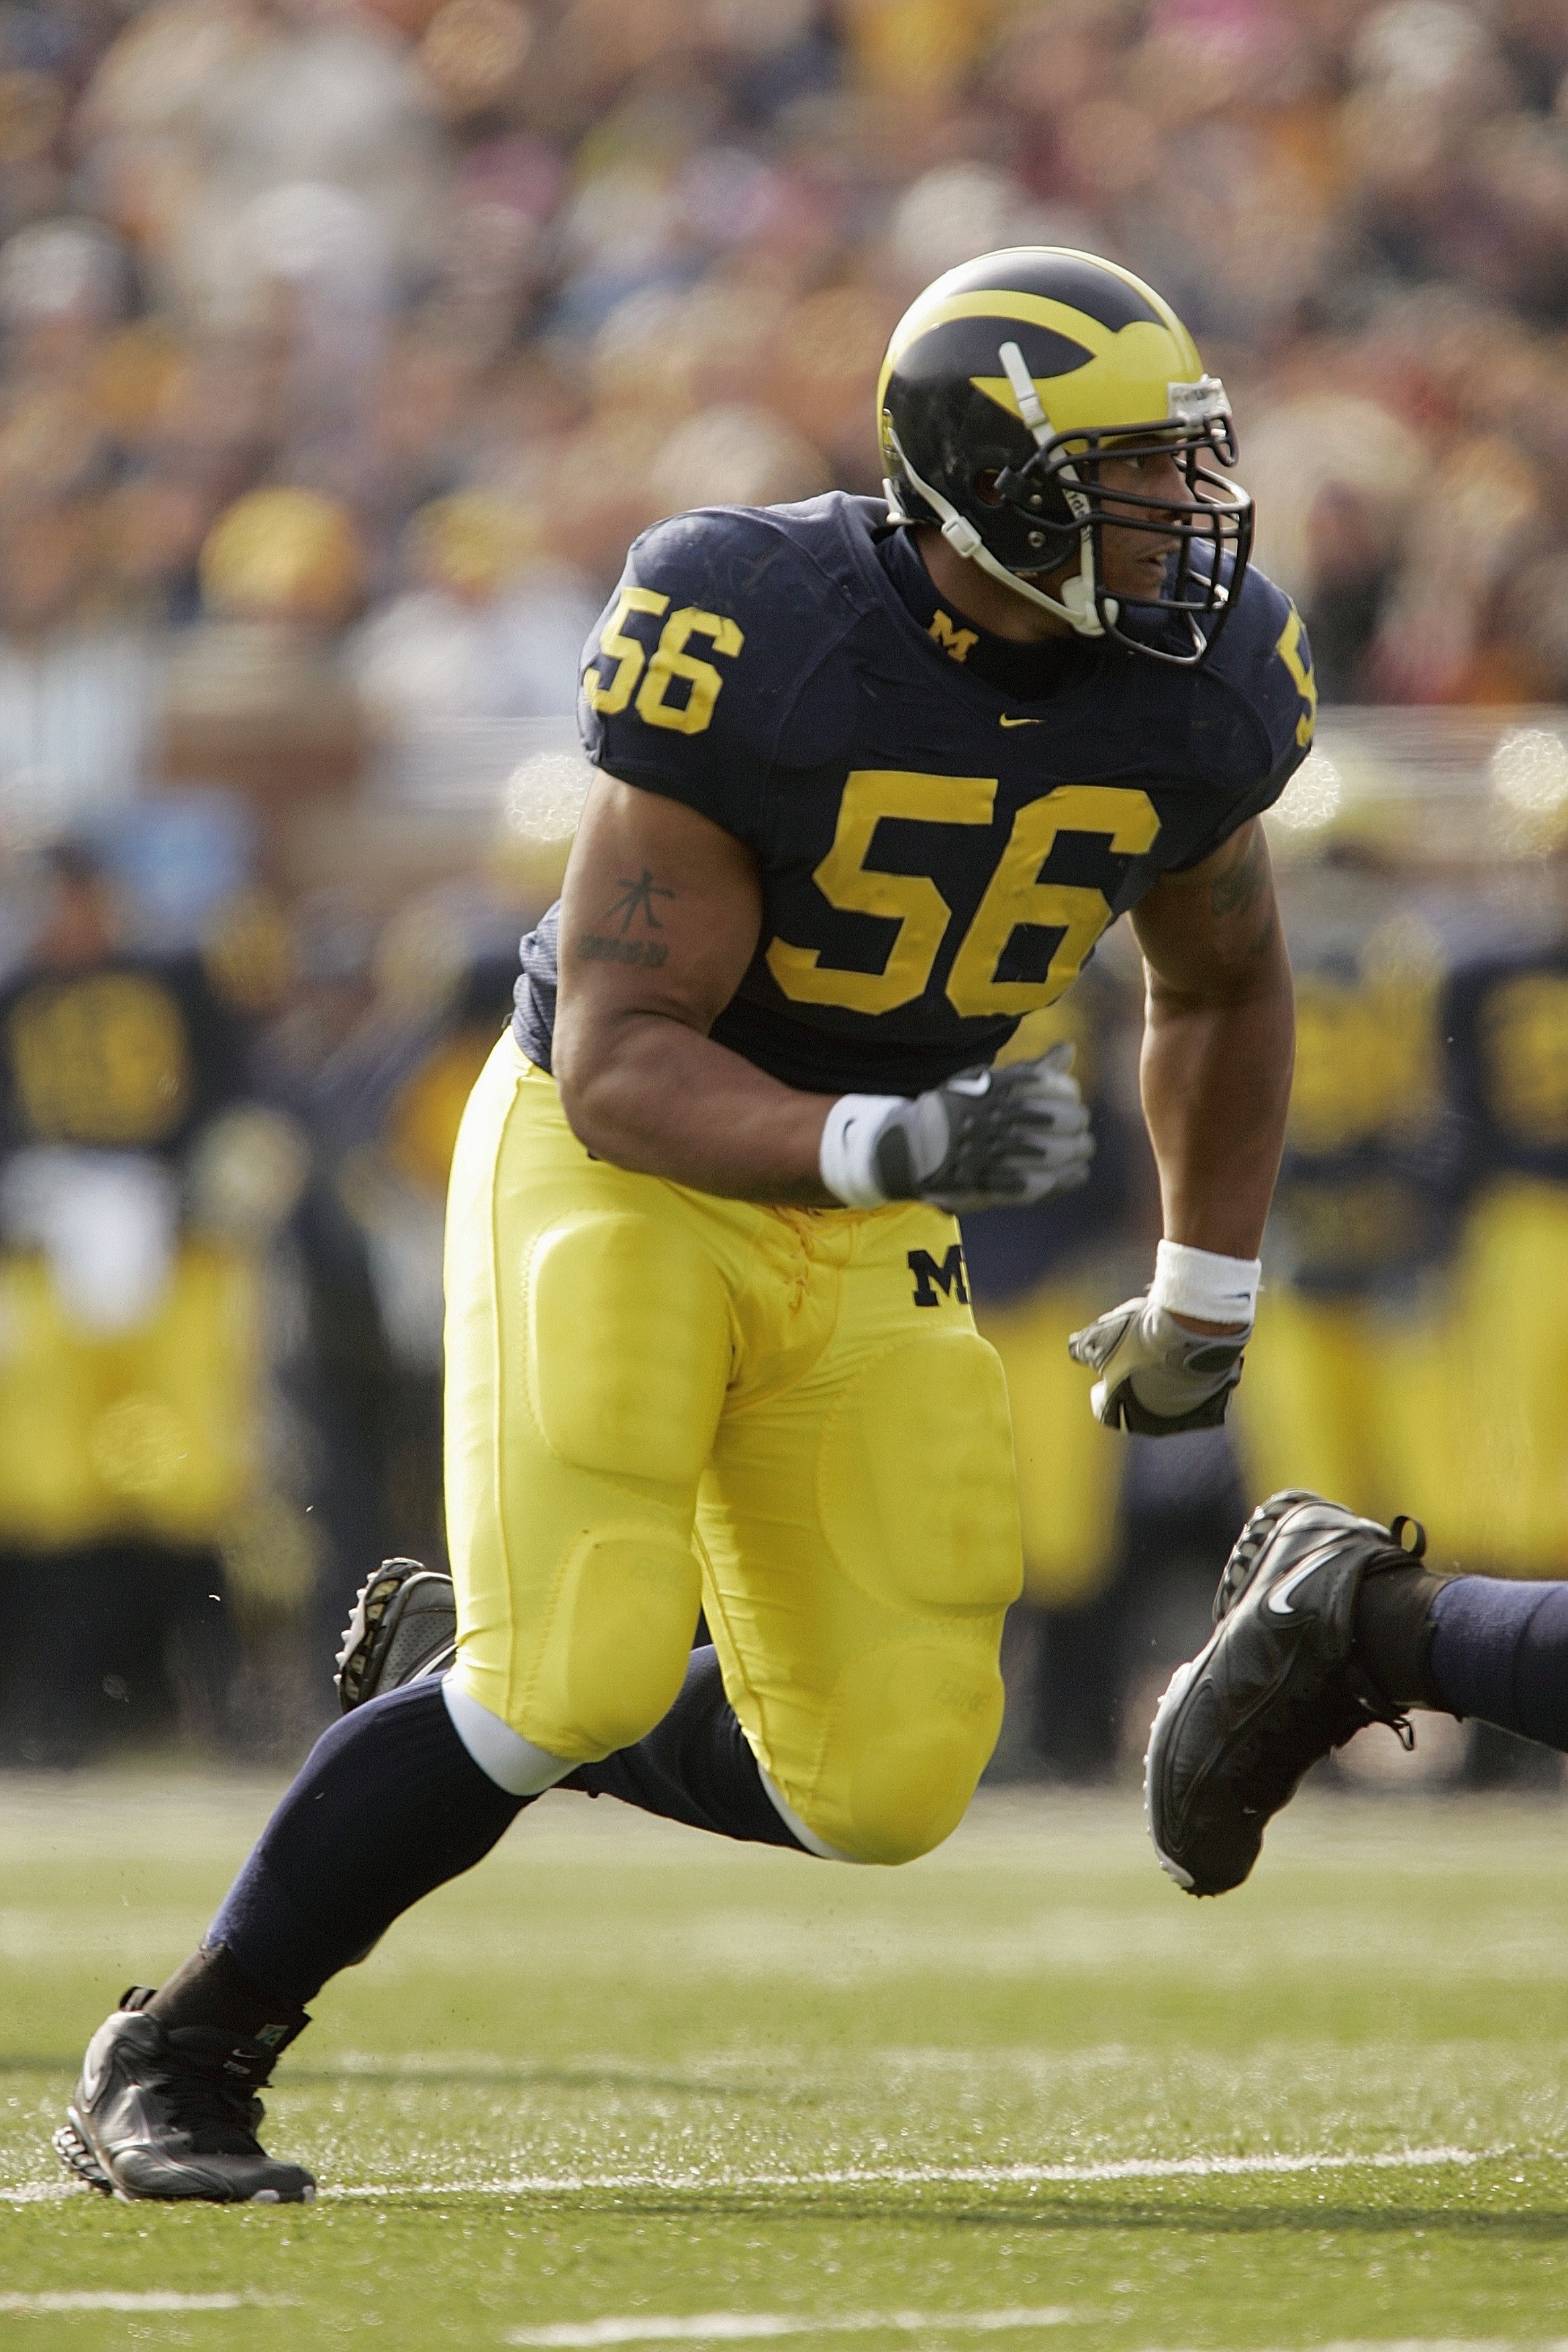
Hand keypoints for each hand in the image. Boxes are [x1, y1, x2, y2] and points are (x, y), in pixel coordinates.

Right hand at [860, 1044, 1093, 1211]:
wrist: (914, 1148)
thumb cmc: (959, 1112)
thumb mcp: (990, 1082)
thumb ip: (1032, 1071)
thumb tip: (1069, 1048)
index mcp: (996, 1089)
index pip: (1053, 1086)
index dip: (1068, 1094)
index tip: (1070, 1100)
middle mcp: (996, 1119)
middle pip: (1061, 1120)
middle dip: (1076, 1125)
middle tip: (1080, 1131)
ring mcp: (993, 1153)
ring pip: (1054, 1153)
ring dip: (1075, 1153)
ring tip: (1081, 1151)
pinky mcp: (993, 1183)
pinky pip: (1038, 1183)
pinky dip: (1063, 1180)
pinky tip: (1076, 1174)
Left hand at [1067, 1294, 1248, 1433]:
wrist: (1194, 1330)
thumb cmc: (1140, 1336)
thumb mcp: (1099, 1335)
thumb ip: (1081, 1347)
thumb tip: (1075, 1351)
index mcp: (1120, 1415)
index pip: (1103, 1408)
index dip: (1102, 1390)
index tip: (1104, 1376)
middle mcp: (1153, 1423)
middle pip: (1138, 1407)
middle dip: (1134, 1386)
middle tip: (1136, 1362)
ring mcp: (1185, 1415)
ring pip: (1171, 1403)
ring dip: (1165, 1385)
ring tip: (1163, 1356)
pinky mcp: (1213, 1405)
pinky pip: (1199, 1397)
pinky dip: (1193, 1382)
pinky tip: (1189, 1360)